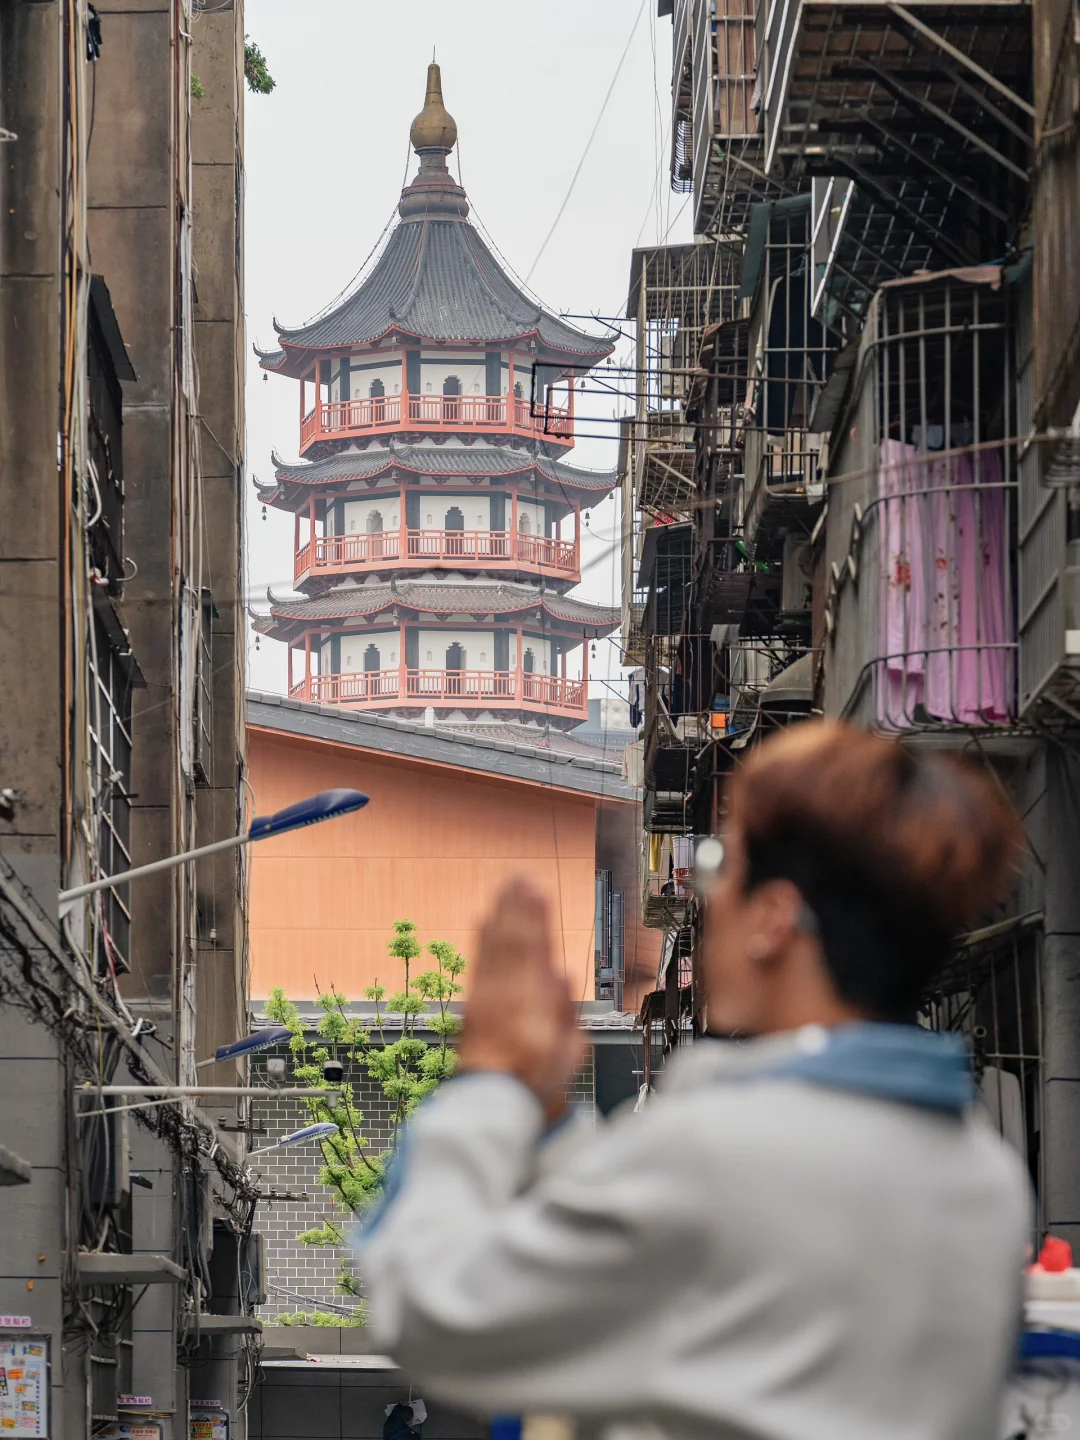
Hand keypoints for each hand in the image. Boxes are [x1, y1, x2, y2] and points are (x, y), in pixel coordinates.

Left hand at [459, 878, 585, 1122]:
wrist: (492, 1099)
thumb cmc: (535, 1079)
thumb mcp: (568, 1051)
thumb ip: (566, 1011)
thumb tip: (562, 972)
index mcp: (533, 1004)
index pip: (534, 950)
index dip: (535, 919)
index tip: (537, 892)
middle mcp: (507, 994)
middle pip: (512, 941)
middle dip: (517, 908)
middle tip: (520, 878)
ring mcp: (487, 996)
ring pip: (494, 947)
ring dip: (500, 915)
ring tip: (506, 890)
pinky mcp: (474, 1002)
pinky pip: (480, 960)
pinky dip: (483, 937)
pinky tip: (484, 920)